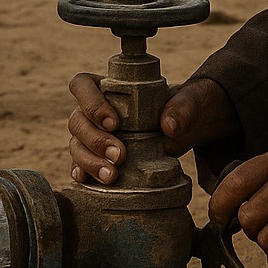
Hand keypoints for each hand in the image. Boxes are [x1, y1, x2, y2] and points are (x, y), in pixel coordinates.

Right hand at [67, 75, 239, 184]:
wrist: (189, 130)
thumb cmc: (184, 107)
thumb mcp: (190, 101)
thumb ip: (183, 107)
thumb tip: (169, 126)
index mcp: (110, 87)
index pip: (82, 85)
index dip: (91, 103)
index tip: (114, 123)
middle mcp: (96, 111)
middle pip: (78, 121)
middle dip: (95, 140)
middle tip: (119, 155)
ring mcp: (94, 135)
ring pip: (77, 145)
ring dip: (90, 161)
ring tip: (111, 175)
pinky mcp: (99, 157)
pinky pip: (81, 164)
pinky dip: (82, 172)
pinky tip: (87, 182)